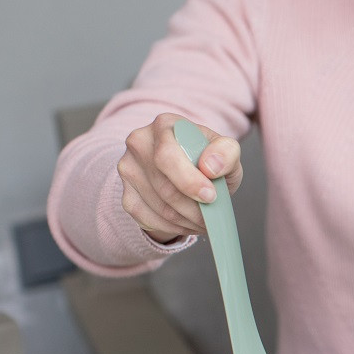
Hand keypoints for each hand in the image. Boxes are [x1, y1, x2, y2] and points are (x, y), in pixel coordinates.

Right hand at [117, 112, 242, 242]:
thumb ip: (227, 153)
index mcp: (164, 125)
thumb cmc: (207, 160)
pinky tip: (187, 224)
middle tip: (211, 218)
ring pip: (160, 208)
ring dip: (187, 222)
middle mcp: (140, 142)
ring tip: (203, 221)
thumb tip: (211, 167)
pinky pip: (149, 220)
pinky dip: (173, 228)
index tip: (210, 196)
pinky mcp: (126, 193)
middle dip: (194, 210)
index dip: (189, 182)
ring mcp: (129, 168)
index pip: (167, 156)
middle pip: (165, 188)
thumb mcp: (226, 152)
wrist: (189, 170)